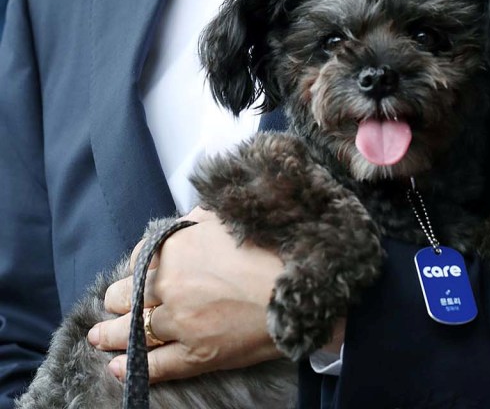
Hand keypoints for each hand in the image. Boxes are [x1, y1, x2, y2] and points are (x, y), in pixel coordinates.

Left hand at [87, 207, 283, 382]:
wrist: (298, 285)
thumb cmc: (268, 245)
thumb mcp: (229, 215)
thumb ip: (200, 217)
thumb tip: (189, 220)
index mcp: (176, 248)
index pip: (139, 257)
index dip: (138, 266)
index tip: (138, 271)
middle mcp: (170, 285)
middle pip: (128, 294)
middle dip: (119, 298)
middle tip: (112, 302)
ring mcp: (180, 322)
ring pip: (134, 331)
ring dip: (111, 334)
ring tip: (98, 336)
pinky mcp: (195, 354)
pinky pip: (155, 365)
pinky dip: (132, 367)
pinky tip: (116, 367)